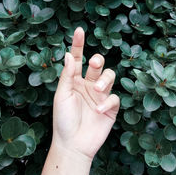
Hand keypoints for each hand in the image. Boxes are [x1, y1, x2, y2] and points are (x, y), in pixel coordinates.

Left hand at [52, 27, 119, 159]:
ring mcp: (100, 95)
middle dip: (97, 60)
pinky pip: (114, 98)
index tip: (79, 30)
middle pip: (97, 64)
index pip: (78, 58)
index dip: (78, 44)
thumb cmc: (63, 119)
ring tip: (97, 89)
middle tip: (94, 64)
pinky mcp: (110, 107)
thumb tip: (68, 54)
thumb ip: (67, 75)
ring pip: (109, 76)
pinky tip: (98, 109)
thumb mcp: (61, 95)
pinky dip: (107, 101)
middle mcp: (88, 85)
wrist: (73, 144)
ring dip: (104, 79)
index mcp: (74, 80)